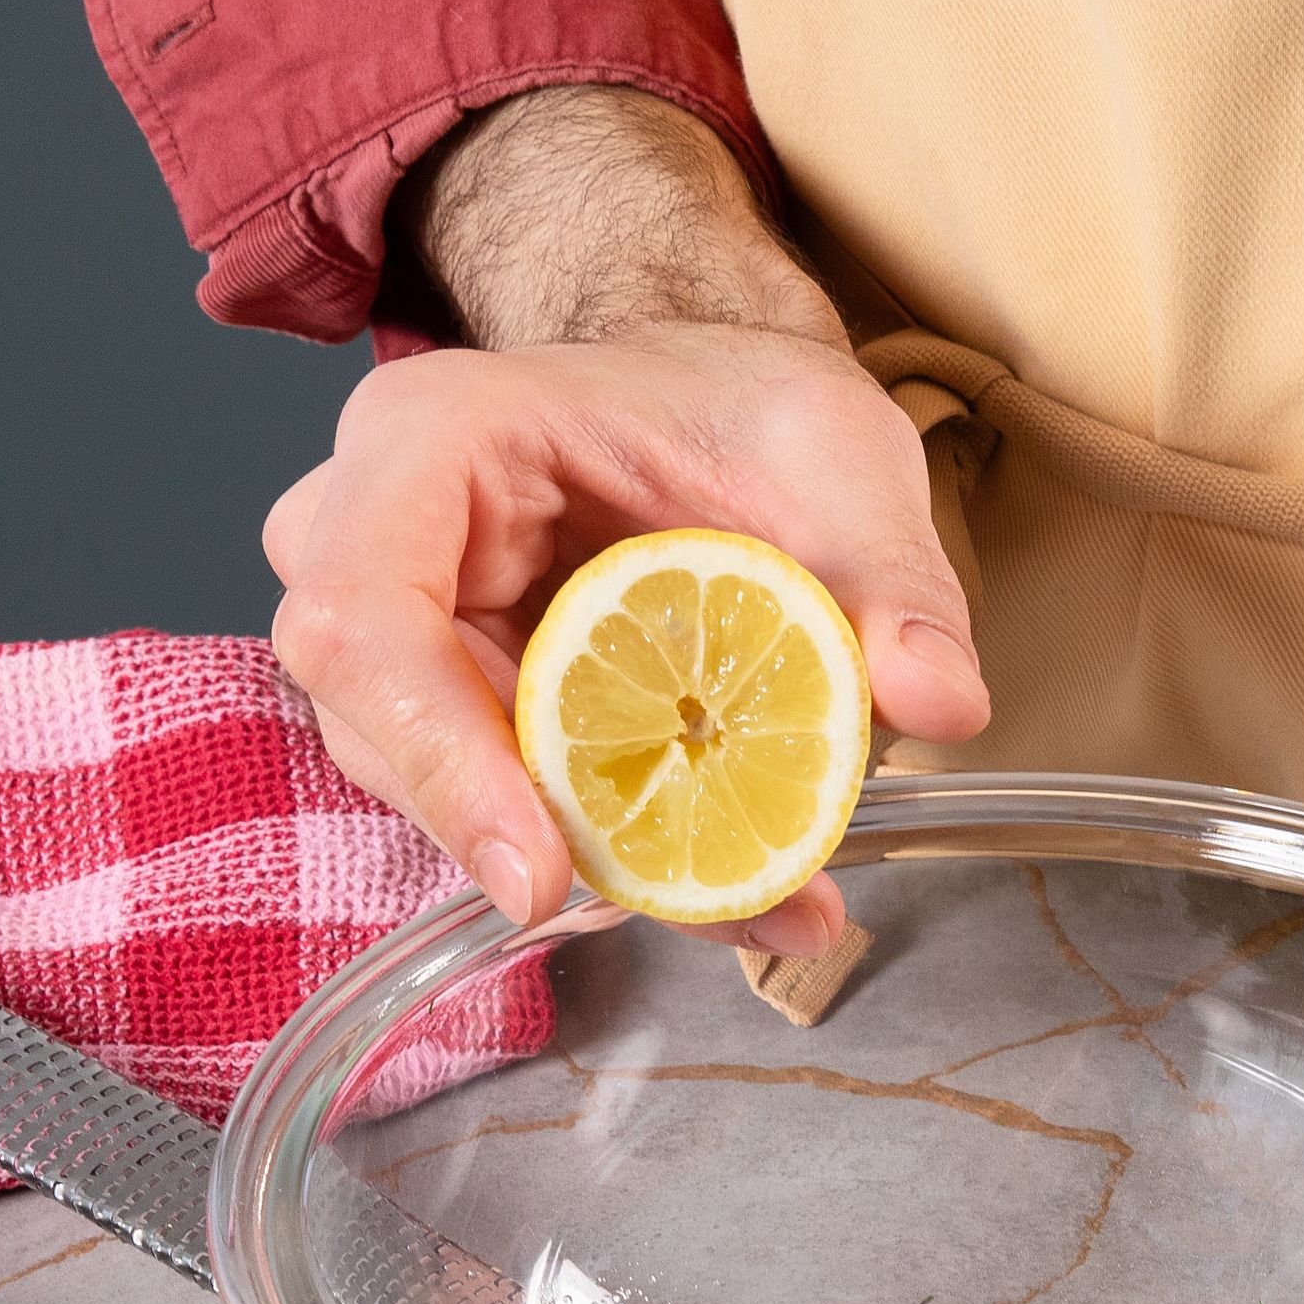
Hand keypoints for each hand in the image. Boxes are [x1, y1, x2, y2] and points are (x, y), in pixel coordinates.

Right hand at [265, 87, 988, 950]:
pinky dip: (619, 855)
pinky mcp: (445, 707)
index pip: (362, 620)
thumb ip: (895, 583)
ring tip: (773, 897)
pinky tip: (744, 885)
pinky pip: (500, 805)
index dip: (439, 760)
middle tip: (705, 896)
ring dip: (599, 864)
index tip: (544, 875)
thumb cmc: (744, 406)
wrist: (722, 408)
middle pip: (388, 736)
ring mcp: (397, 631)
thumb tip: (940, 699)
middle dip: (538, 839)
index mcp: (432, 441)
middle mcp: (371, 534)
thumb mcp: (843, 466)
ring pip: (439, 794)